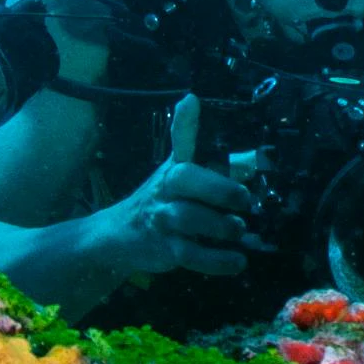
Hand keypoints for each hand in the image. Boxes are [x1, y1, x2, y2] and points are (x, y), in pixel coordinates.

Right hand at [87, 95, 254, 281]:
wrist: (118, 234)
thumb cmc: (159, 199)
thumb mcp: (175, 172)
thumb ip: (200, 152)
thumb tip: (215, 123)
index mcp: (174, 169)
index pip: (179, 141)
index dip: (184, 122)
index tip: (191, 101)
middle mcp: (166, 189)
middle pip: (186, 180)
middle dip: (218, 188)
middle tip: (245, 200)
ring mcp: (163, 219)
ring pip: (189, 218)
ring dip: (219, 226)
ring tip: (240, 230)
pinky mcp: (165, 248)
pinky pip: (192, 255)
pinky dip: (217, 260)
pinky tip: (236, 261)